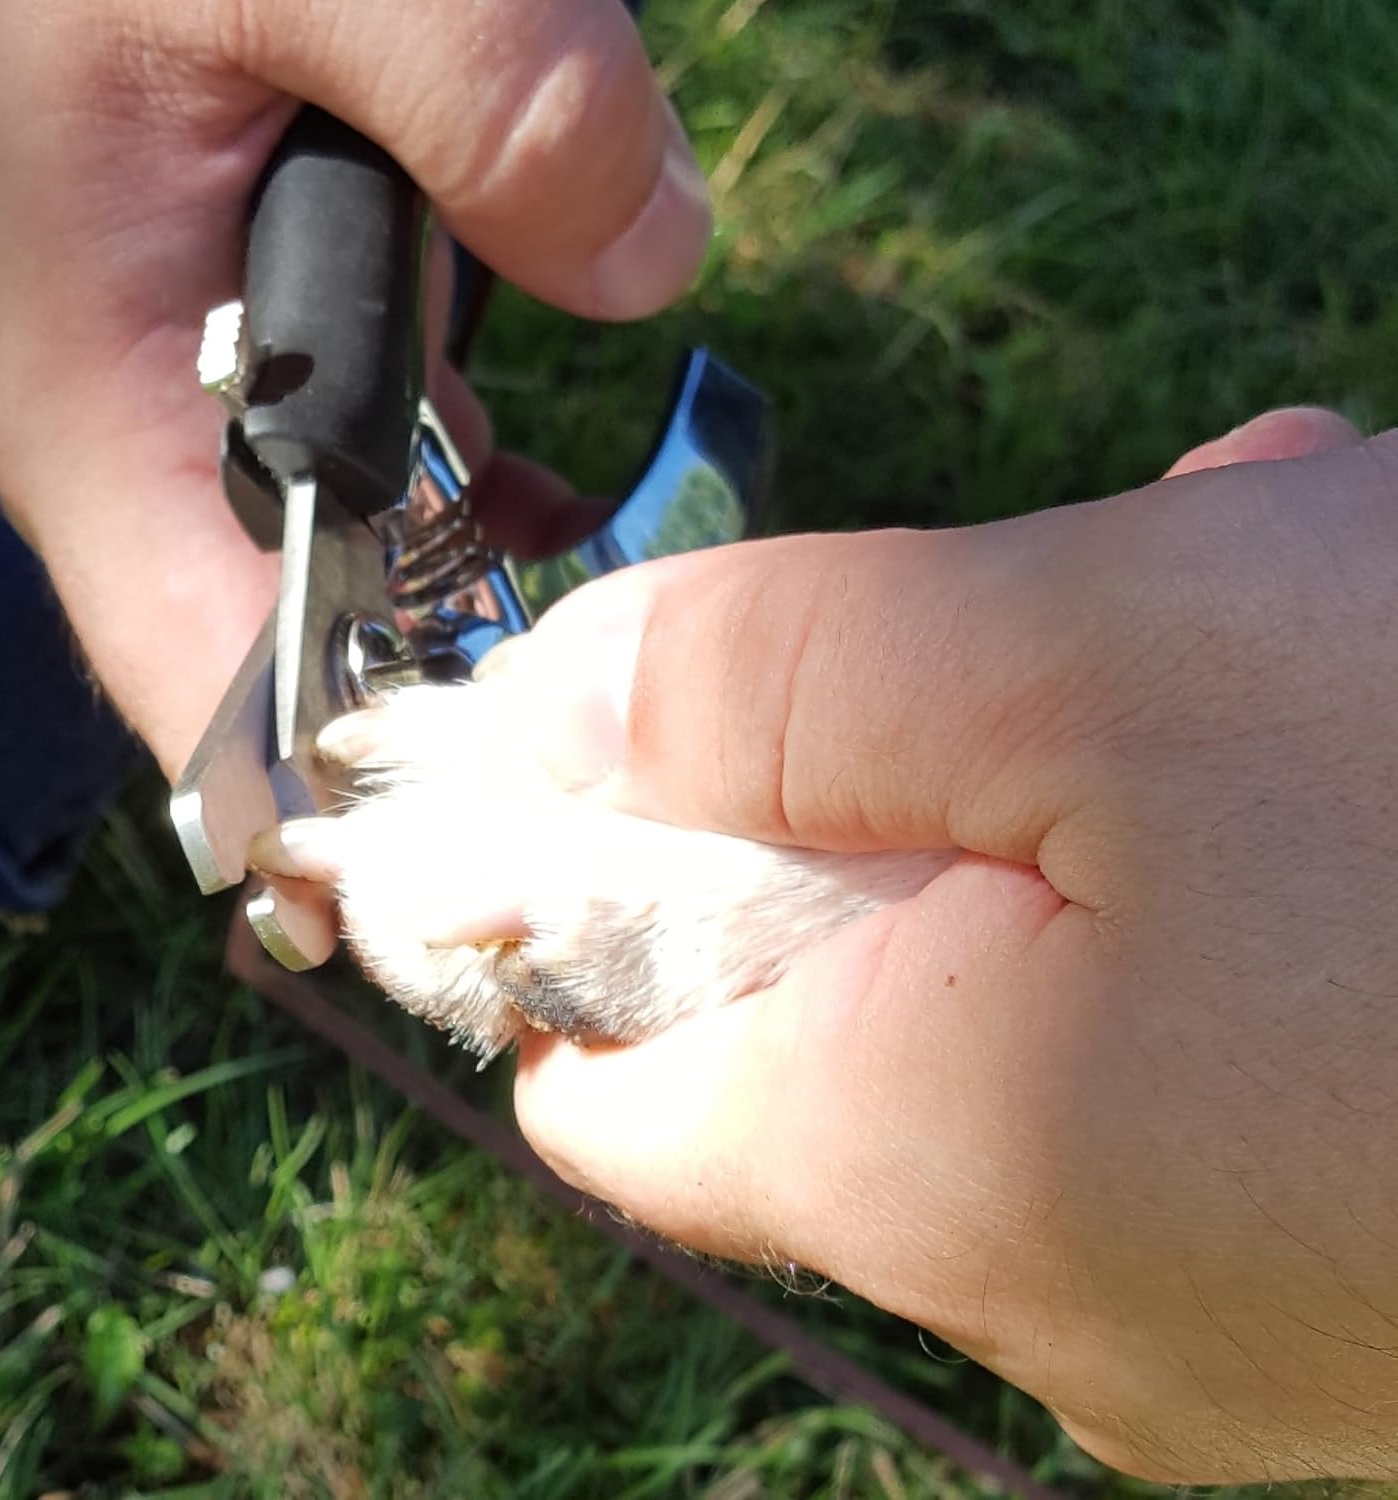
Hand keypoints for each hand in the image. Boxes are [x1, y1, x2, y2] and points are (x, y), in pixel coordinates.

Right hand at [0, 0, 708, 777]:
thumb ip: (492, 103)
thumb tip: (647, 262)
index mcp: (97, 391)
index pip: (207, 690)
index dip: (340, 803)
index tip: (500, 858)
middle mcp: (154, 428)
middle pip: (306, 665)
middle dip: (454, 717)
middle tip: (617, 749)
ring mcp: (234, 393)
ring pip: (365, 577)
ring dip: (487, 608)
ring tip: (611, 634)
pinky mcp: (309, 342)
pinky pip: (404, 480)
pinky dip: (490, 507)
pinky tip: (562, 505)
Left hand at [505, 407, 1397, 1483]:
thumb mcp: (1091, 660)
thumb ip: (769, 684)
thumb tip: (555, 717)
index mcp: (936, 1157)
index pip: (612, 1091)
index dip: (564, 922)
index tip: (588, 775)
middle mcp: (1064, 1270)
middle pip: (837, 985)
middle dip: (898, 771)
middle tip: (1047, 588)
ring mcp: (1230, 1264)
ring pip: (1037, 962)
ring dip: (1089, 763)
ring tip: (1250, 586)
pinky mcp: (1358, 1216)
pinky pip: (1199, 1007)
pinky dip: (1220, 845)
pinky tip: (1352, 714)